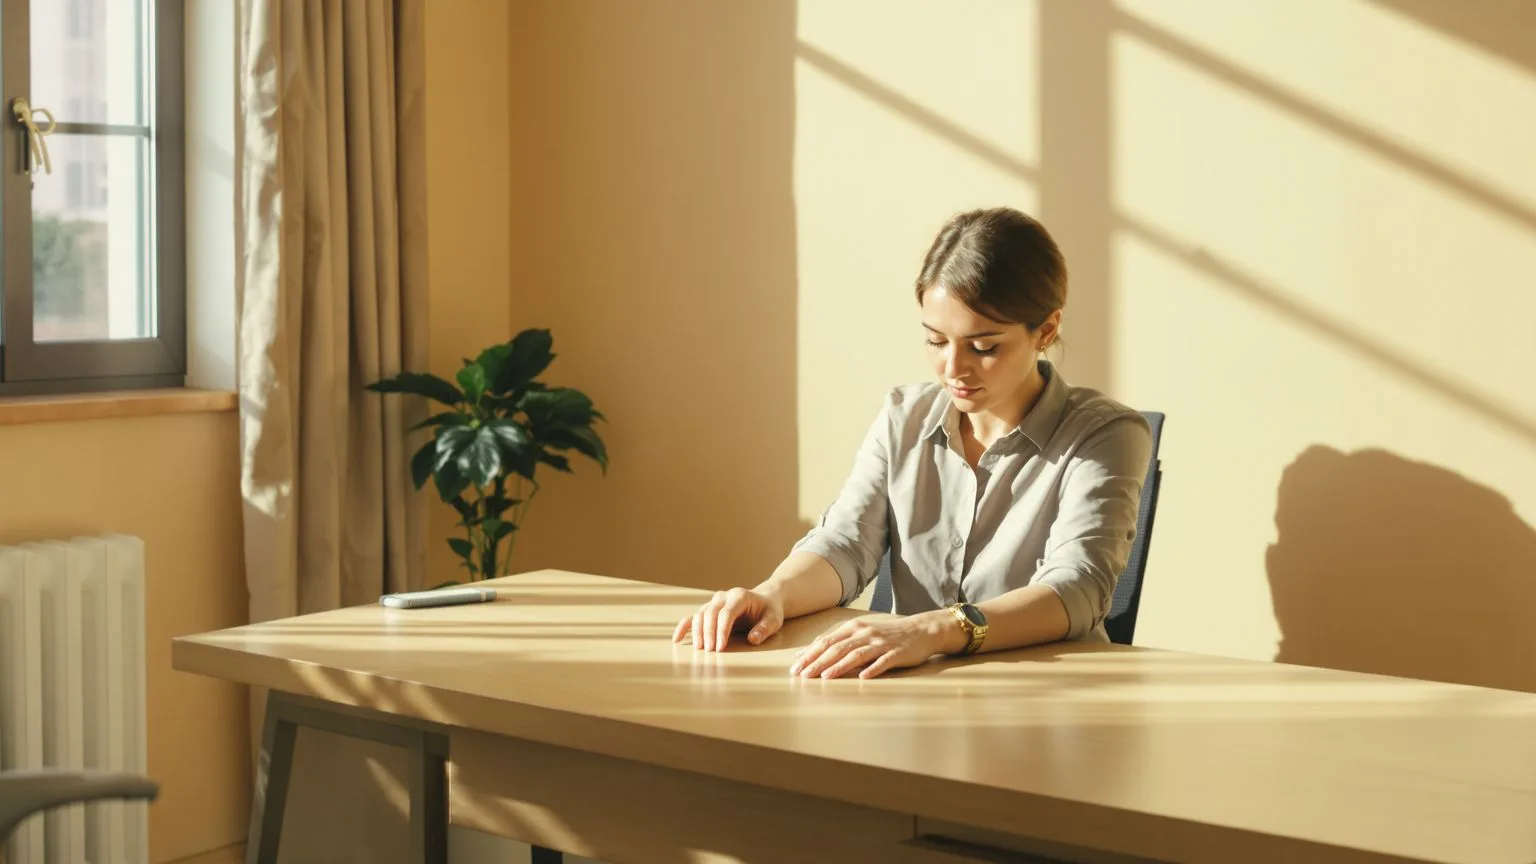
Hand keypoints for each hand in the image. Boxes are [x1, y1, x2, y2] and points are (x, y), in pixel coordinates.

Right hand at [673, 587, 784, 650]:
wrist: (764, 600)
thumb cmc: (769, 611)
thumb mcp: (774, 619)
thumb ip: (764, 628)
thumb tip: (752, 639)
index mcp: (740, 596)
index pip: (726, 613)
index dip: (722, 630)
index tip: (720, 648)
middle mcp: (724, 597)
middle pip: (710, 613)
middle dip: (709, 633)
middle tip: (710, 652)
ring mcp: (714, 602)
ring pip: (700, 614)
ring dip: (697, 632)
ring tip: (700, 649)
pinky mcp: (708, 610)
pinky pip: (692, 617)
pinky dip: (684, 627)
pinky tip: (677, 639)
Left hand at [789, 611, 962, 679]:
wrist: (921, 630)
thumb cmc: (887, 635)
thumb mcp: (860, 633)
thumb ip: (838, 641)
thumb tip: (810, 649)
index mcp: (853, 628)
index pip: (826, 642)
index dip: (809, 654)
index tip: (794, 668)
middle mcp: (864, 633)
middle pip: (837, 648)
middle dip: (817, 662)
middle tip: (802, 675)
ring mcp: (881, 643)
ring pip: (856, 654)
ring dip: (839, 666)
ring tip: (825, 677)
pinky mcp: (896, 653)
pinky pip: (883, 662)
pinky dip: (872, 669)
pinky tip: (863, 677)